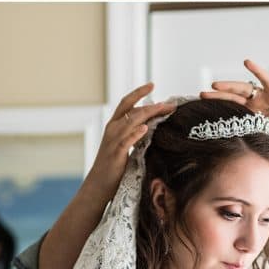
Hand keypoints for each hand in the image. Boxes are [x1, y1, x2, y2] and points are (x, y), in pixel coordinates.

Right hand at [84, 83, 175, 205]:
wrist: (98, 184)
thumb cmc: (113, 166)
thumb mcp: (124, 145)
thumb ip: (134, 134)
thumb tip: (151, 125)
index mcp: (114, 125)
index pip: (126, 103)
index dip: (138, 93)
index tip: (152, 84)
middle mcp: (112, 129)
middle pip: (131, 109)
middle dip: (151, 104)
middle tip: (169, 103)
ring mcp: (113, 140)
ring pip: (131, 121)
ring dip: (148, 114)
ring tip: (163, 109)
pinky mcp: (116, 153)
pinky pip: (126, 140)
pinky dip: (135, 133)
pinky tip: (146, 128)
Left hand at [200, 59, 268, 153]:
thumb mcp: (264, 144)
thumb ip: (250, 146)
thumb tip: (232, 160)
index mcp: (253, 116)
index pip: (231, 109)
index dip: (218, 108)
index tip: (202, 108)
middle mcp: (258, 105)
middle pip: (233, 97)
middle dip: (218, 96)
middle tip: (201, 95)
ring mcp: (267, 97)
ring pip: (244, 88)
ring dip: (229, 85)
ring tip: (214, 84)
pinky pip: (265, 79)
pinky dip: (256, 70)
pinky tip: (246, 62)